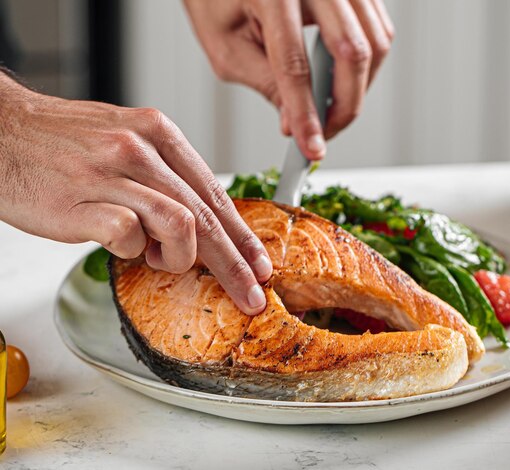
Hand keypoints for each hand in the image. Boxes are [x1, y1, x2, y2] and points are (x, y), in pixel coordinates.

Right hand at [0, 74, 271, 314]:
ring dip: (178, 257)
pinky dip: (132, 253)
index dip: (243, 236)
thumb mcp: (126, 140)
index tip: (259, 264)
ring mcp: (113, 175)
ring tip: (157, 258)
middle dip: (235, 264)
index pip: (216, 194)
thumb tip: (200, 221)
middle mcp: (141, 150)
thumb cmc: (61, 144)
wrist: (0, 132)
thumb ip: (165, 177)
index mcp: (159, 134)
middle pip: (208, 217)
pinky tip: (123, 247)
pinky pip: (130, 238)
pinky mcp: (83, 203)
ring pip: (181, 226)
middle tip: (251, 294)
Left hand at [184, 0, 393, 158]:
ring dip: (359, 87)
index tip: (312, 147)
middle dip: (345, 106)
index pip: (296, 65)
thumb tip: (296, 123)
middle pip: (352, 52)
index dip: (306, 114)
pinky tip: (343, 80)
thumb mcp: (228, 46)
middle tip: (327, 132)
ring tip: (331, 108)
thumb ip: (265, 84)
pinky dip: (366, 64)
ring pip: (376, 42)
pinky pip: (379, 30)